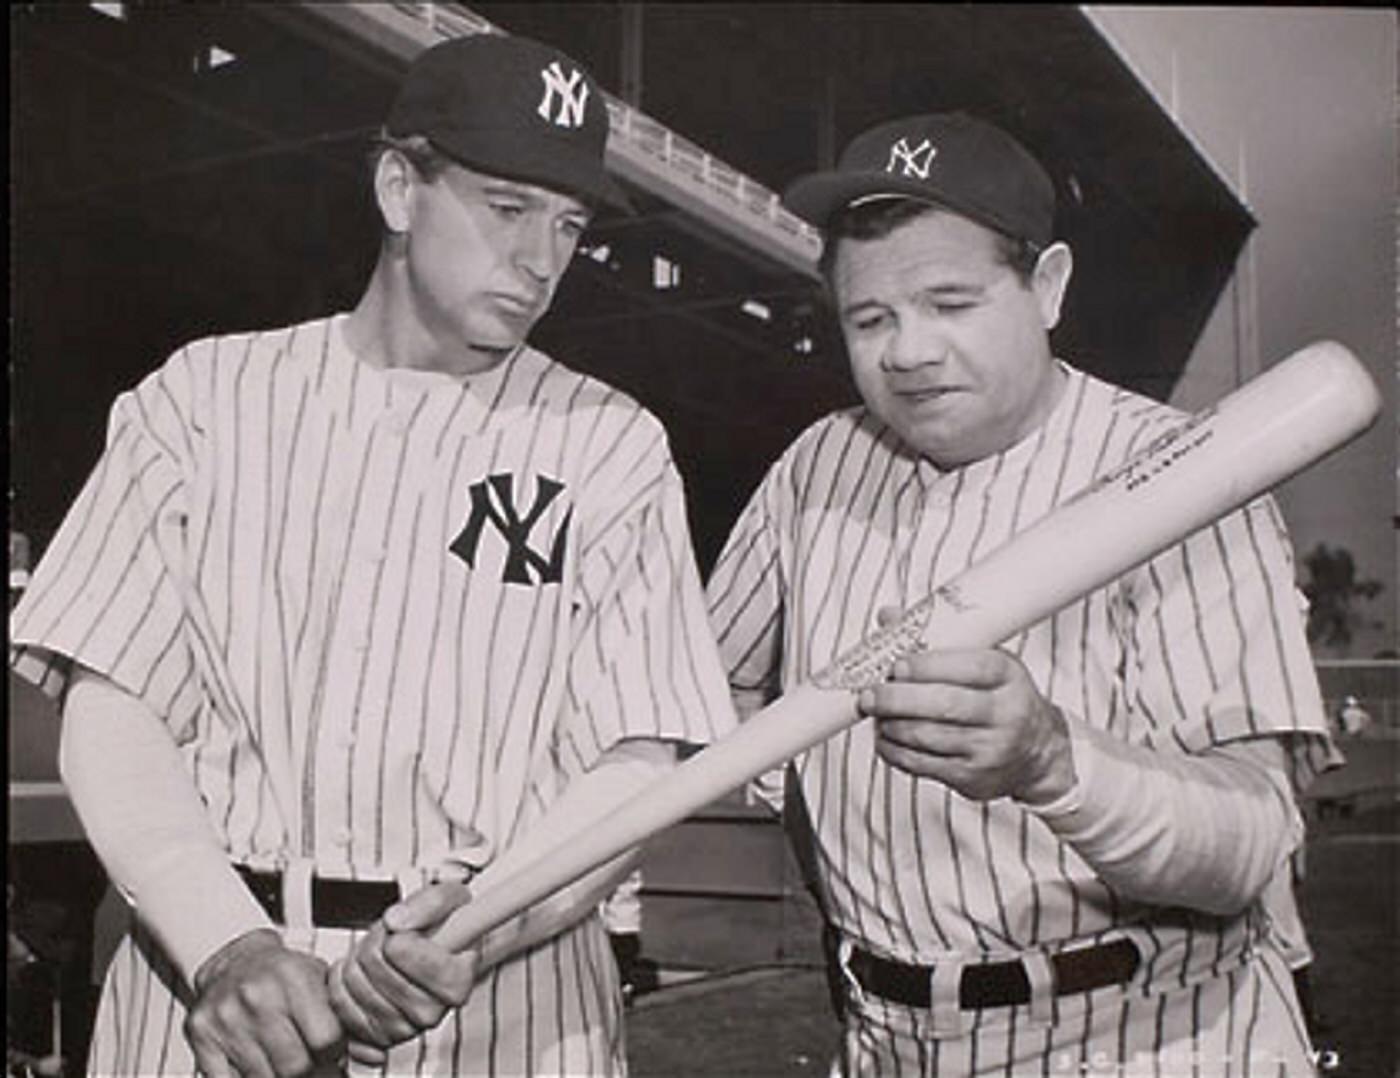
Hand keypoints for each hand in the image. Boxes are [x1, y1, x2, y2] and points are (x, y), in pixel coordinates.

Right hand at [184, 928, 344, 1077]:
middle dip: (308, 1069)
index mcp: (293, 977)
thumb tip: (367, 1054)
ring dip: (279, 1076)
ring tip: (284, 1059)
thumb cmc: (281, 973)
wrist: (233, 960)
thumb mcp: (317, 977)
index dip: (334, 1053)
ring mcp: (227, 1017)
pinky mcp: (202, 1036)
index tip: (331, 1051)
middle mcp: (258, 996)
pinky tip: (258, 1066)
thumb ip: (338, 1011)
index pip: (326, 1039)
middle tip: (309, 1060)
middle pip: (296, 1066)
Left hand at [328, 882, 478, 1061]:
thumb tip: (396, 921)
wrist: (442, 955)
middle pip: (374, 962)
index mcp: (455, 983)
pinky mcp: (376, 1037)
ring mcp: (403, 1029)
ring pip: (354, 981)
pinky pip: (340, 1002)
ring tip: (381, 953)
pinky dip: (343, 981)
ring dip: (359, 957)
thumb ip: (430, 903)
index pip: (399, 949)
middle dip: (376, 940)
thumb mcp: (452, 898)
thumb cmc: (448, 929)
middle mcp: (432, 1013)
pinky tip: (363, 972)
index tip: (408, 928)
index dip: (396, 931)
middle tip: (392, 938)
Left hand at [858, 647, 1074, 803]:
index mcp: (1008, 677)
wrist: (1037, 753)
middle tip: (870, 694)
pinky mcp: (971, 777)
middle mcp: (1004, 714)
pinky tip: (884, 737)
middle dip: (898, 699)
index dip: (929, 666)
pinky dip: (895, 750)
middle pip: (945, 705)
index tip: (898, 664)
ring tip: (874, 712)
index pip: (971, 667)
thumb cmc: (1002, 698)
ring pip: (928, 737)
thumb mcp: (986, 661)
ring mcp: (988, 749)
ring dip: (891, 724)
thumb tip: (889, 617)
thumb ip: (938, 640)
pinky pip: (923, 765)